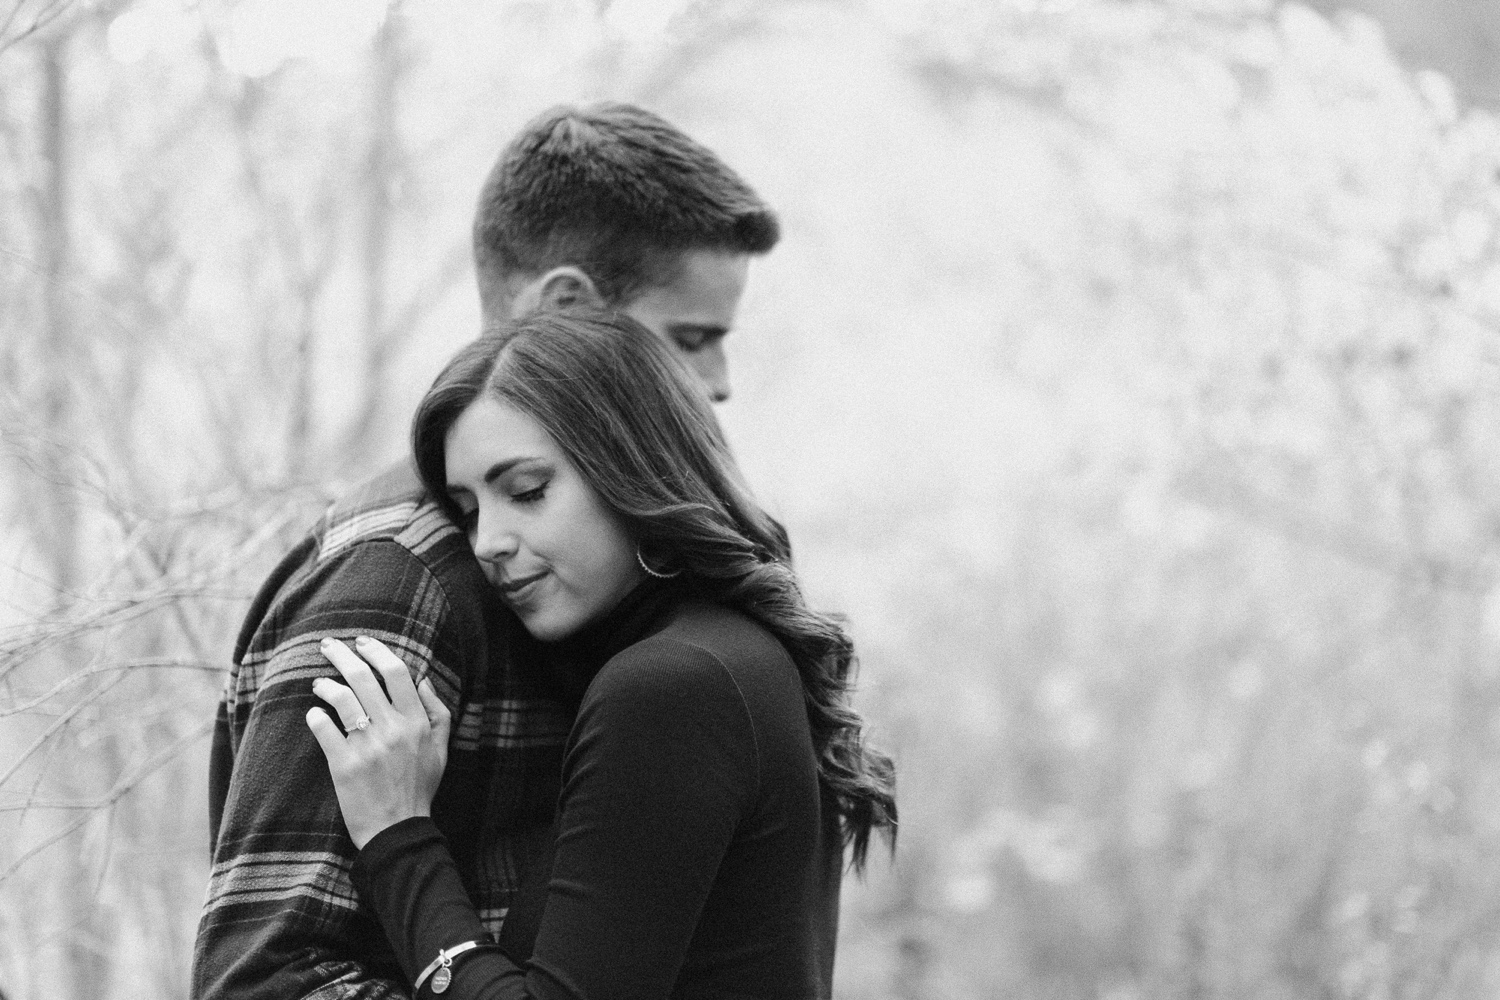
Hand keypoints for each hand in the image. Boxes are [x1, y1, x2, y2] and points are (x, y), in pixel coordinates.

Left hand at [306, 636, 451, 848]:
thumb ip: (437, 711)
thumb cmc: (419, 788)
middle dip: (342, 656)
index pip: (396, 672)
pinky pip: (324, 728)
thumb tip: (423, 679)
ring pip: (341, 698)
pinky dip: (315, 716)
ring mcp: (367, 745)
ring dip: (326, 684)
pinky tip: (314, 713)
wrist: (397, 829)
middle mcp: (392, 728)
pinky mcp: (343, 764)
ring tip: (318, 683)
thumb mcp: (440, 749)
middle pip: (363, 678)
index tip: (363, 642)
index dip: (377, 651)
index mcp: (417, 722)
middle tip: (328, 645)